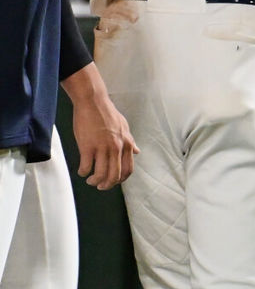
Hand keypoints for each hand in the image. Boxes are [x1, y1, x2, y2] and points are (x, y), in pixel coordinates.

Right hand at [62, 62, 138, 189]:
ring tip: (90, 179)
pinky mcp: (87, 146)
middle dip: (107, 185)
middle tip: (100, 186)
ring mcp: (102, 147)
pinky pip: (86, 167)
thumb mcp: (124, 127)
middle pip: (115, 175)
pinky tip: (82, 170)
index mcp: (127, 143)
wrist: (93, 102)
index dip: (121, 179)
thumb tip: (137, 151)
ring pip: (100, 174)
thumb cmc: (107, 114)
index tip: (113, 181)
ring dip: (94, 181)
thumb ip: (130, 141)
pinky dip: (83, 172)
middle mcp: (117, 147)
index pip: (128, 169)